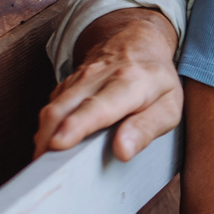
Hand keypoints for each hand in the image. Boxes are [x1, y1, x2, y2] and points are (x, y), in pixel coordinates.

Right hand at [35, 8, 183, 161]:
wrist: (137, 43)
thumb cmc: (157, 81)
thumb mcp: (169, 106)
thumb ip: (147, 128)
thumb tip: (123, 151)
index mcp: (129, 83)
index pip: (97, 107)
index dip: (75, 126)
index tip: (58, 145)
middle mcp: (98, 78)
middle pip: (63, 109)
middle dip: (48, 139)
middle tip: (44, 171)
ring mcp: (78, 79)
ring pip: (52, 109)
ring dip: (43, 138)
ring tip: (43, 166)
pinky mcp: (66, 85)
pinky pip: (51, 108)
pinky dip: (46, 129)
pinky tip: (50, 147)